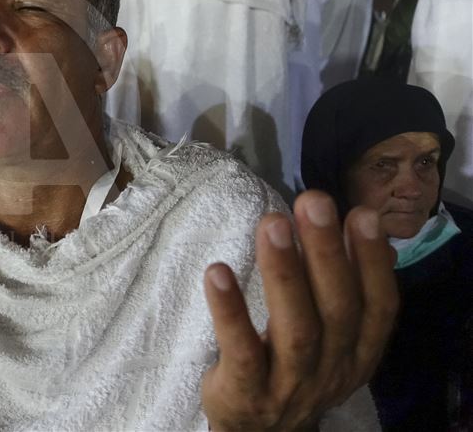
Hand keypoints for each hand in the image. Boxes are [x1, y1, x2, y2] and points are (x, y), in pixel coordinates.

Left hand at [201, 191, 397, 430]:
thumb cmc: (295, 368)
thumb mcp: (331, 338)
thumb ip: (345, 287)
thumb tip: (359, 223)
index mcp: (359, 351)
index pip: (378, 306)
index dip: (373, 261)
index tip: (362, 214)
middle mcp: (333, 368)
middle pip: (337, 309)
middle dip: (327, 253)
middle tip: (312, 202)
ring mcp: (290, 384)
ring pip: (296, 328)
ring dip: (285, 272)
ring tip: (273, 224)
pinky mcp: (246, 392)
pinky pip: (240, 349)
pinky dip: (230, 311)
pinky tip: (217, 272)